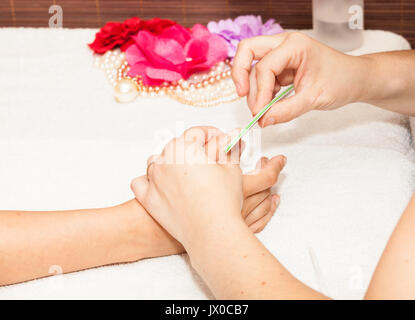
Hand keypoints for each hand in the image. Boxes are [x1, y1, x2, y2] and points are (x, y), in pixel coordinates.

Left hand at [130, 127, 283, 248]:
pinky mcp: (149, 199)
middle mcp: (164, 159)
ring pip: (157, 162)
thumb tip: (232, 139)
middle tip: (209, 160)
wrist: (212, 231)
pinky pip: (141, 182)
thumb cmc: (222, 200)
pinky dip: (149, 181)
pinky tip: (163, 185)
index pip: (198, 133)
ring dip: (170, 163)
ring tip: (187, 175)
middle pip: (177, 146)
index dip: (213, 135)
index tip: (220, 142)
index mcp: (184, 147)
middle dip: (193, 150)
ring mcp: (154, 179)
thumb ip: (229, 149)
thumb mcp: (231, 167)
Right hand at [232, 32, 368, 126]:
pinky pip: (262, 77)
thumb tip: (263, 120)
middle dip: (240, 73)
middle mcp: (284, 45)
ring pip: (252, 66)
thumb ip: (287, 110)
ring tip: (262, 109)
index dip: (259, 91)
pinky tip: (268, 104)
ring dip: (253, 88)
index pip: (265, 66)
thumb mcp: (314, 98)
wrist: (356, 80)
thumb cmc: (342, 80)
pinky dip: (261, 91)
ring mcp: (281, 54)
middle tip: (242, 95)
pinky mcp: (281, 66)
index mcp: (294, 45)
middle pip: (248, 50)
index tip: (259, 113)